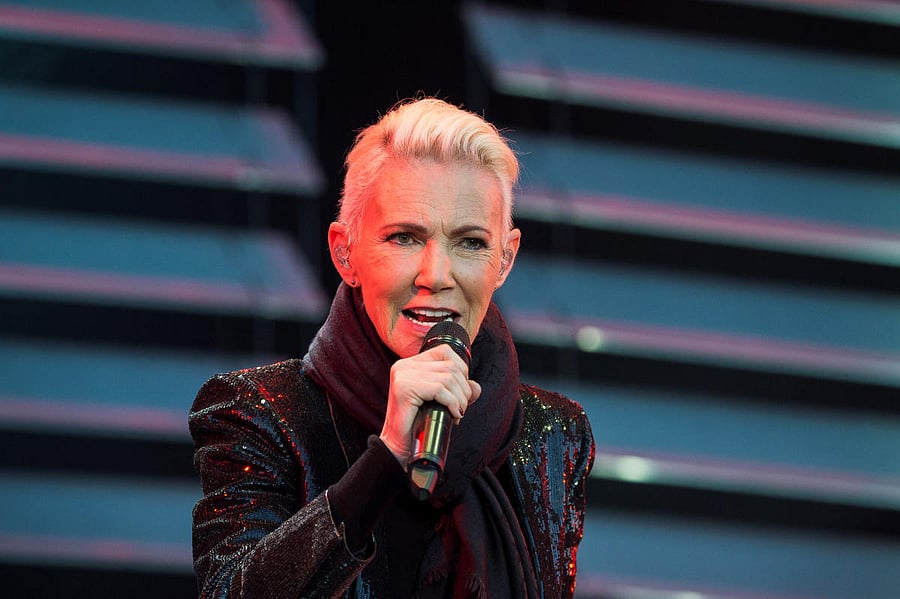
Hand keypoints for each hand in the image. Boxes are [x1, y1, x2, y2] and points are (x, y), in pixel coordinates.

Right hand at [379, 344, 481, 465]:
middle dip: (464, 389)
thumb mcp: (442, 402)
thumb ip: (459, 390)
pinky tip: (453, 415)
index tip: (460, 393)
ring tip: (456, 414)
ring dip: (460, 399)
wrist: (398, 447)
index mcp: (410, 364)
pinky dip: (453, 403)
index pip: (445, 351)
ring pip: (448, 377)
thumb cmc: (418, 425)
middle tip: (461, 409)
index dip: (462, 370)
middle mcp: (404, 365)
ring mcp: (403, 375)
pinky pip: (440, 389)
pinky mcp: (404, 388)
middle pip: (450, 366)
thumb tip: (476, 387)